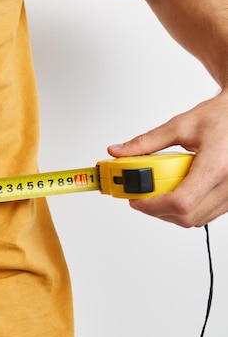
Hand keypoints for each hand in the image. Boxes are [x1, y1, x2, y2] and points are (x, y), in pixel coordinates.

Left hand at [108, 89, 227, 227]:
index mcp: (216, 164)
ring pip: (197, 219)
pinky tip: (176, 191)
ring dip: (171, 212)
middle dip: (157, 211)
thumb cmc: (221, 116)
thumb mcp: (180, 125)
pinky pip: (206, 213)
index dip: (153, 205)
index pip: (181, 201)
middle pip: (187, 216)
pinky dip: (186, 209)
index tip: (136, 199)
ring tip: (157, 193)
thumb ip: (147, 141)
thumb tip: (119, 151)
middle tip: (141, 197)